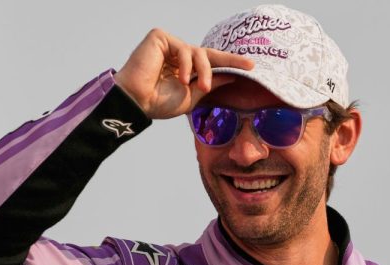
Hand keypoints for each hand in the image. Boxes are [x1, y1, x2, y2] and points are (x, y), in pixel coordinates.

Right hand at [114, 28, 253, 118]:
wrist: (138, 102)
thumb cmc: (159, 103)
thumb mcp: (192, 96)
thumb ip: (211, 83)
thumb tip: (232, 75)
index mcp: (184, 69)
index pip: (211, 62)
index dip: (230, 63)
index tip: (251, 66)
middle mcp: (177, 55)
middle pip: (208, 54)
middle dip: (229, 60)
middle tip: (247, 66)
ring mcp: (168, 45)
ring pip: (198, 52)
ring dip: (204, 71)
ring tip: (200, 87)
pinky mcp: (159, 37)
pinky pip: (183, 47)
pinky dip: (186, 63)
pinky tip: (180, 78)